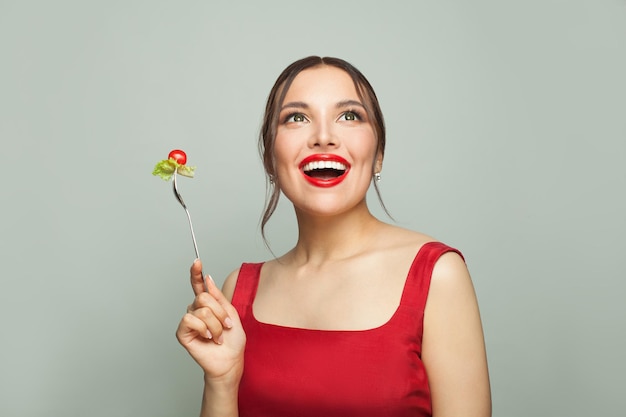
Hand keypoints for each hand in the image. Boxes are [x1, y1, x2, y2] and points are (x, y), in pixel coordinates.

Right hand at [176, 260, 245, 382]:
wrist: (230, 360)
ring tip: (218, 336)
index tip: (197, 261)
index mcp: (208, 305)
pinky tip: (208, 338)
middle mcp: (196, 310)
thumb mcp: (230, 313)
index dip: (196, 273)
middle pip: (203, 297)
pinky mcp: (182, 333)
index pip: (199, 285)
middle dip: (219, 312)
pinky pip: (190, 320)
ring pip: (201, 310)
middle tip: (226, 326)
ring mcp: (189, 321)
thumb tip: (207, 278)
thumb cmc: (232, 340)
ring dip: (215, 325)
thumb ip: (218, 297)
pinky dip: (204, 329)